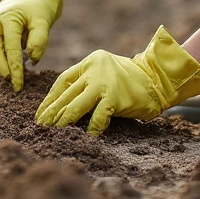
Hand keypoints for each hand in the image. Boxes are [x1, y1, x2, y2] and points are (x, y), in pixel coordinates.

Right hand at [0, 0, 75, 91]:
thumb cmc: (38, 7)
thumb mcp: (43, 21)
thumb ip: (39, 40)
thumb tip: (32, 61)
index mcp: (7, 18)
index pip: (10, 48)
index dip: (15, 68)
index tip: (19, 84)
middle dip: (4, 69)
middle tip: (14, 85)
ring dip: (1, 65)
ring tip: (14, 78)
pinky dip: (0, 59)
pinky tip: (10, 68)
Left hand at [35, 26, 199, 134]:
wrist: (158, 79)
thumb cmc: (130, 80)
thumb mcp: (105, 72)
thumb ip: (87, 82)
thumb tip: (62, 106)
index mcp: (90, 61)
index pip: (63, 80)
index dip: (50, 98)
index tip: (41, 112)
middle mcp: (94, 69)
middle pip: (66, 94)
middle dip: (52, 112)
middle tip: (41, 125)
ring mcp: (104, 83)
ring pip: (76, 105)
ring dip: (64, 120)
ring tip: (54, 131)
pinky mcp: (115, 97)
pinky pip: (97, 117)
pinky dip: (91, 128)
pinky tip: (86, 136)